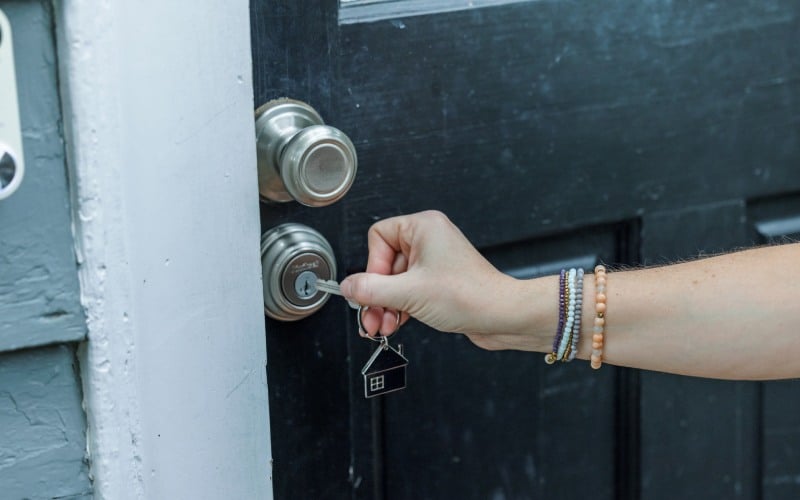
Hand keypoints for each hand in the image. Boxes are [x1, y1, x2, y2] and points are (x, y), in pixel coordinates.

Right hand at [340, 211, 542, 349]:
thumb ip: (371, 290)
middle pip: (384, 263)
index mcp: (423, 227)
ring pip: (395, 280)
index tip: (375, 288)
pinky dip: (400, 307)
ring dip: (386, 305)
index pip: (378, 237)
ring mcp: (435, 261)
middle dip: (377, 294)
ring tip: (383, 325)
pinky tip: (396, 322)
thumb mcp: (409, 293)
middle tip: (371, 316)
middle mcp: (429, 239)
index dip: (373, 266)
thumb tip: (347, 287)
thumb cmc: (470, 295)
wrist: (502, 316)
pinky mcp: (439, 281)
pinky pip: (408, 290)